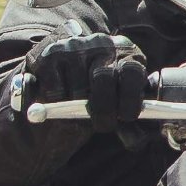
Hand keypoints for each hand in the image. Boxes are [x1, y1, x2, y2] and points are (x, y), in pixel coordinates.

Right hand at [26, 30, 151, 125]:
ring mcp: (73, 46)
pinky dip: (57, 103)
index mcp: (126, 52)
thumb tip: (136, 142)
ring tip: (79, 108)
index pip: (132, 72)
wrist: (62, 65)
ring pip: (77, 90)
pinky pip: (55, 90)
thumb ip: (130, 121)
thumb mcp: (120, 100)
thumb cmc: (100, 90)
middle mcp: (100, 43)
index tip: (126, 118)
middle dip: (104, 109)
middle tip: (102, 125)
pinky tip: (62, 98)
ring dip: (77, 108)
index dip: (130, 99)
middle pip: (104, 78)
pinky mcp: (48, 54)